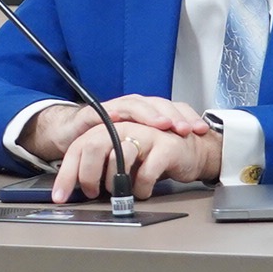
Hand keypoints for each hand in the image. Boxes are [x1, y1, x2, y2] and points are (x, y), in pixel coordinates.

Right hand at [20, 94, 209, 162]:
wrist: (71, 135)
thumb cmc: (106, 144)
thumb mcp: (136, 150)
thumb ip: (154, 154)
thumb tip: (182, 166)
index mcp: (146, 115)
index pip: (171, 111)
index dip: (187, 118)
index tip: (201, 131)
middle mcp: (131, 109)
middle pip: (157, 104)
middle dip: (173, 116)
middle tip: (185, 129)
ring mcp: (112, 109)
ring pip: (134, 104)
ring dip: (149, 113)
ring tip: (163, 124)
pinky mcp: (92, 114)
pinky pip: (104, 111)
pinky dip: (114, 114)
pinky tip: (122, 118)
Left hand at [53, 115, 219, 201]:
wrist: (193, 149)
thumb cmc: (153, 154)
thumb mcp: (121, 158)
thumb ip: (100, 166)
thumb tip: (75, 189)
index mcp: (110, 127)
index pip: (79, 147)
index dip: (68, 173)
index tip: (60, 196)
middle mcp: (125, 125)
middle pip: (94, 146)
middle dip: (89, 175)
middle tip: (93, 193)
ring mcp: (146, 133)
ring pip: (119, 157)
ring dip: (116, 183)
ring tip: (121, 193)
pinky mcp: (166, 146)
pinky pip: (146, 172)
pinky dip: (142, 187)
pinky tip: (143, 191)